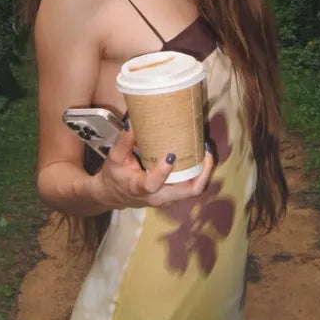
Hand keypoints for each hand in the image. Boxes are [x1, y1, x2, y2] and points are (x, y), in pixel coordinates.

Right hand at [92, 126, 214, 208]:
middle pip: (187, 192)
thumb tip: (132, 122)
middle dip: (201, 174)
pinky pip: (190, 187)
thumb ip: (123, 141)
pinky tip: (198, 156)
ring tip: (205, 151)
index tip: (171, 155)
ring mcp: (168, 198)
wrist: (114, 194)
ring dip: (203, 173)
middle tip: (205, 152)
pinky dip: (198, 173)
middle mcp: (158, 197)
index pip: (153, 185)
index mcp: (140, 188)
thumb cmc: (115, 176)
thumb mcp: (114, 158)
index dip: (163, 172)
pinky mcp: (173, 195)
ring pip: (192, 190)